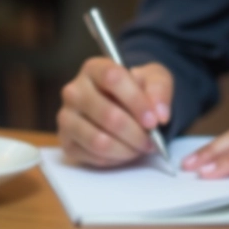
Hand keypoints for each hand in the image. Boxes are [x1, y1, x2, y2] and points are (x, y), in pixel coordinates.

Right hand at [57, 58, 172, 166]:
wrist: (124, 104)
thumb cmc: (138, 88)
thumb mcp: (154, 79)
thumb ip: (159, 91)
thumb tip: (160, 114)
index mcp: (94, 68)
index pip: (112, 79)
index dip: (136, 101)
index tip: (154, 120)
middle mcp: (74, 91)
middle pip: (107, 115)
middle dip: (136, 133)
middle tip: (153, 142)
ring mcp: (67, 117)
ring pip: (99, 141)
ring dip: (127, 149)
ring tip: (141, 147)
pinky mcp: (67, 142)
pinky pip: (94, 156)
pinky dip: (116, 159)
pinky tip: (126, 151)